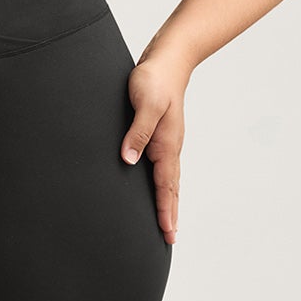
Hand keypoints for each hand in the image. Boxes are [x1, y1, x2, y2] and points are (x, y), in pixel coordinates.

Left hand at [120, 54, 185, 244]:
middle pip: (171, 189)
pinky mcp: (159, 136)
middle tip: (171, 239)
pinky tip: (159, 190)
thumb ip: (137, 132)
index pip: (165, 186)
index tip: (168, 233)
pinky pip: (162, 168)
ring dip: (168, 203)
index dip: (165, 210)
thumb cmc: (155, 79)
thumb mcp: (145, 104)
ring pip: (168, 180)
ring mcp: (166, 143)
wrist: (167, 61)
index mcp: (166, 144)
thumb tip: (130, 160)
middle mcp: (169, 147)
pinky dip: (163, 186)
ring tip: (168, 223)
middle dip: (171, 214)